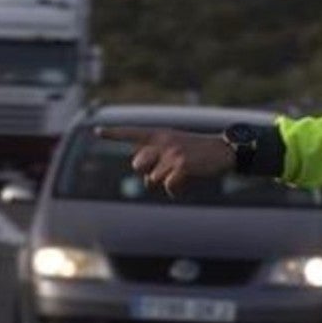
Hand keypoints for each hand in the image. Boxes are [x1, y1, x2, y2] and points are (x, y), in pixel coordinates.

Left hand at [95, 126, 234, 196]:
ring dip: (166, 184)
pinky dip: (176, 191)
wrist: (225, 151)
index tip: (96, 131)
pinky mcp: (181, 166)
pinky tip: (187, 185)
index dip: (114, 133)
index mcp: (160, 134)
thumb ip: (157, 157)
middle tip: (166, 172)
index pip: (132, 132)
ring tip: (183, 177)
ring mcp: (171, 153)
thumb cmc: (200, 152)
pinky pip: (168, 187)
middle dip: (148, 174)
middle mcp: (162, 142)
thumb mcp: (177, 146)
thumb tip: (147, 182)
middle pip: (137, 165)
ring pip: (153, 180)